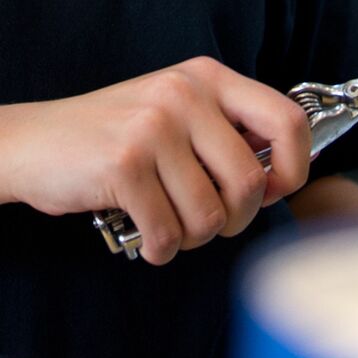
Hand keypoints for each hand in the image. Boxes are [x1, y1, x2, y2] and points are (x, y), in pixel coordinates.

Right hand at [0, 56, 311, 264]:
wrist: (35, 143)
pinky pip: (169, 231)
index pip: (289, 122)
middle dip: (237, 219)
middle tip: (212, 221)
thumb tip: (284, 176)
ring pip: (212, 215)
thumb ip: (230, 135)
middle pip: (250, 182)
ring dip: (195, 237)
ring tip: (173, 226)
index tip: (273, 191)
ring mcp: (154, 126)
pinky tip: (149, 238)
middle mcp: (185, 94)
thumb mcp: (181, 115)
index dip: (293, 168)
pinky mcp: (124, 163)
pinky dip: (163, 249)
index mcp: (210, 79)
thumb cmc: (120, 139)